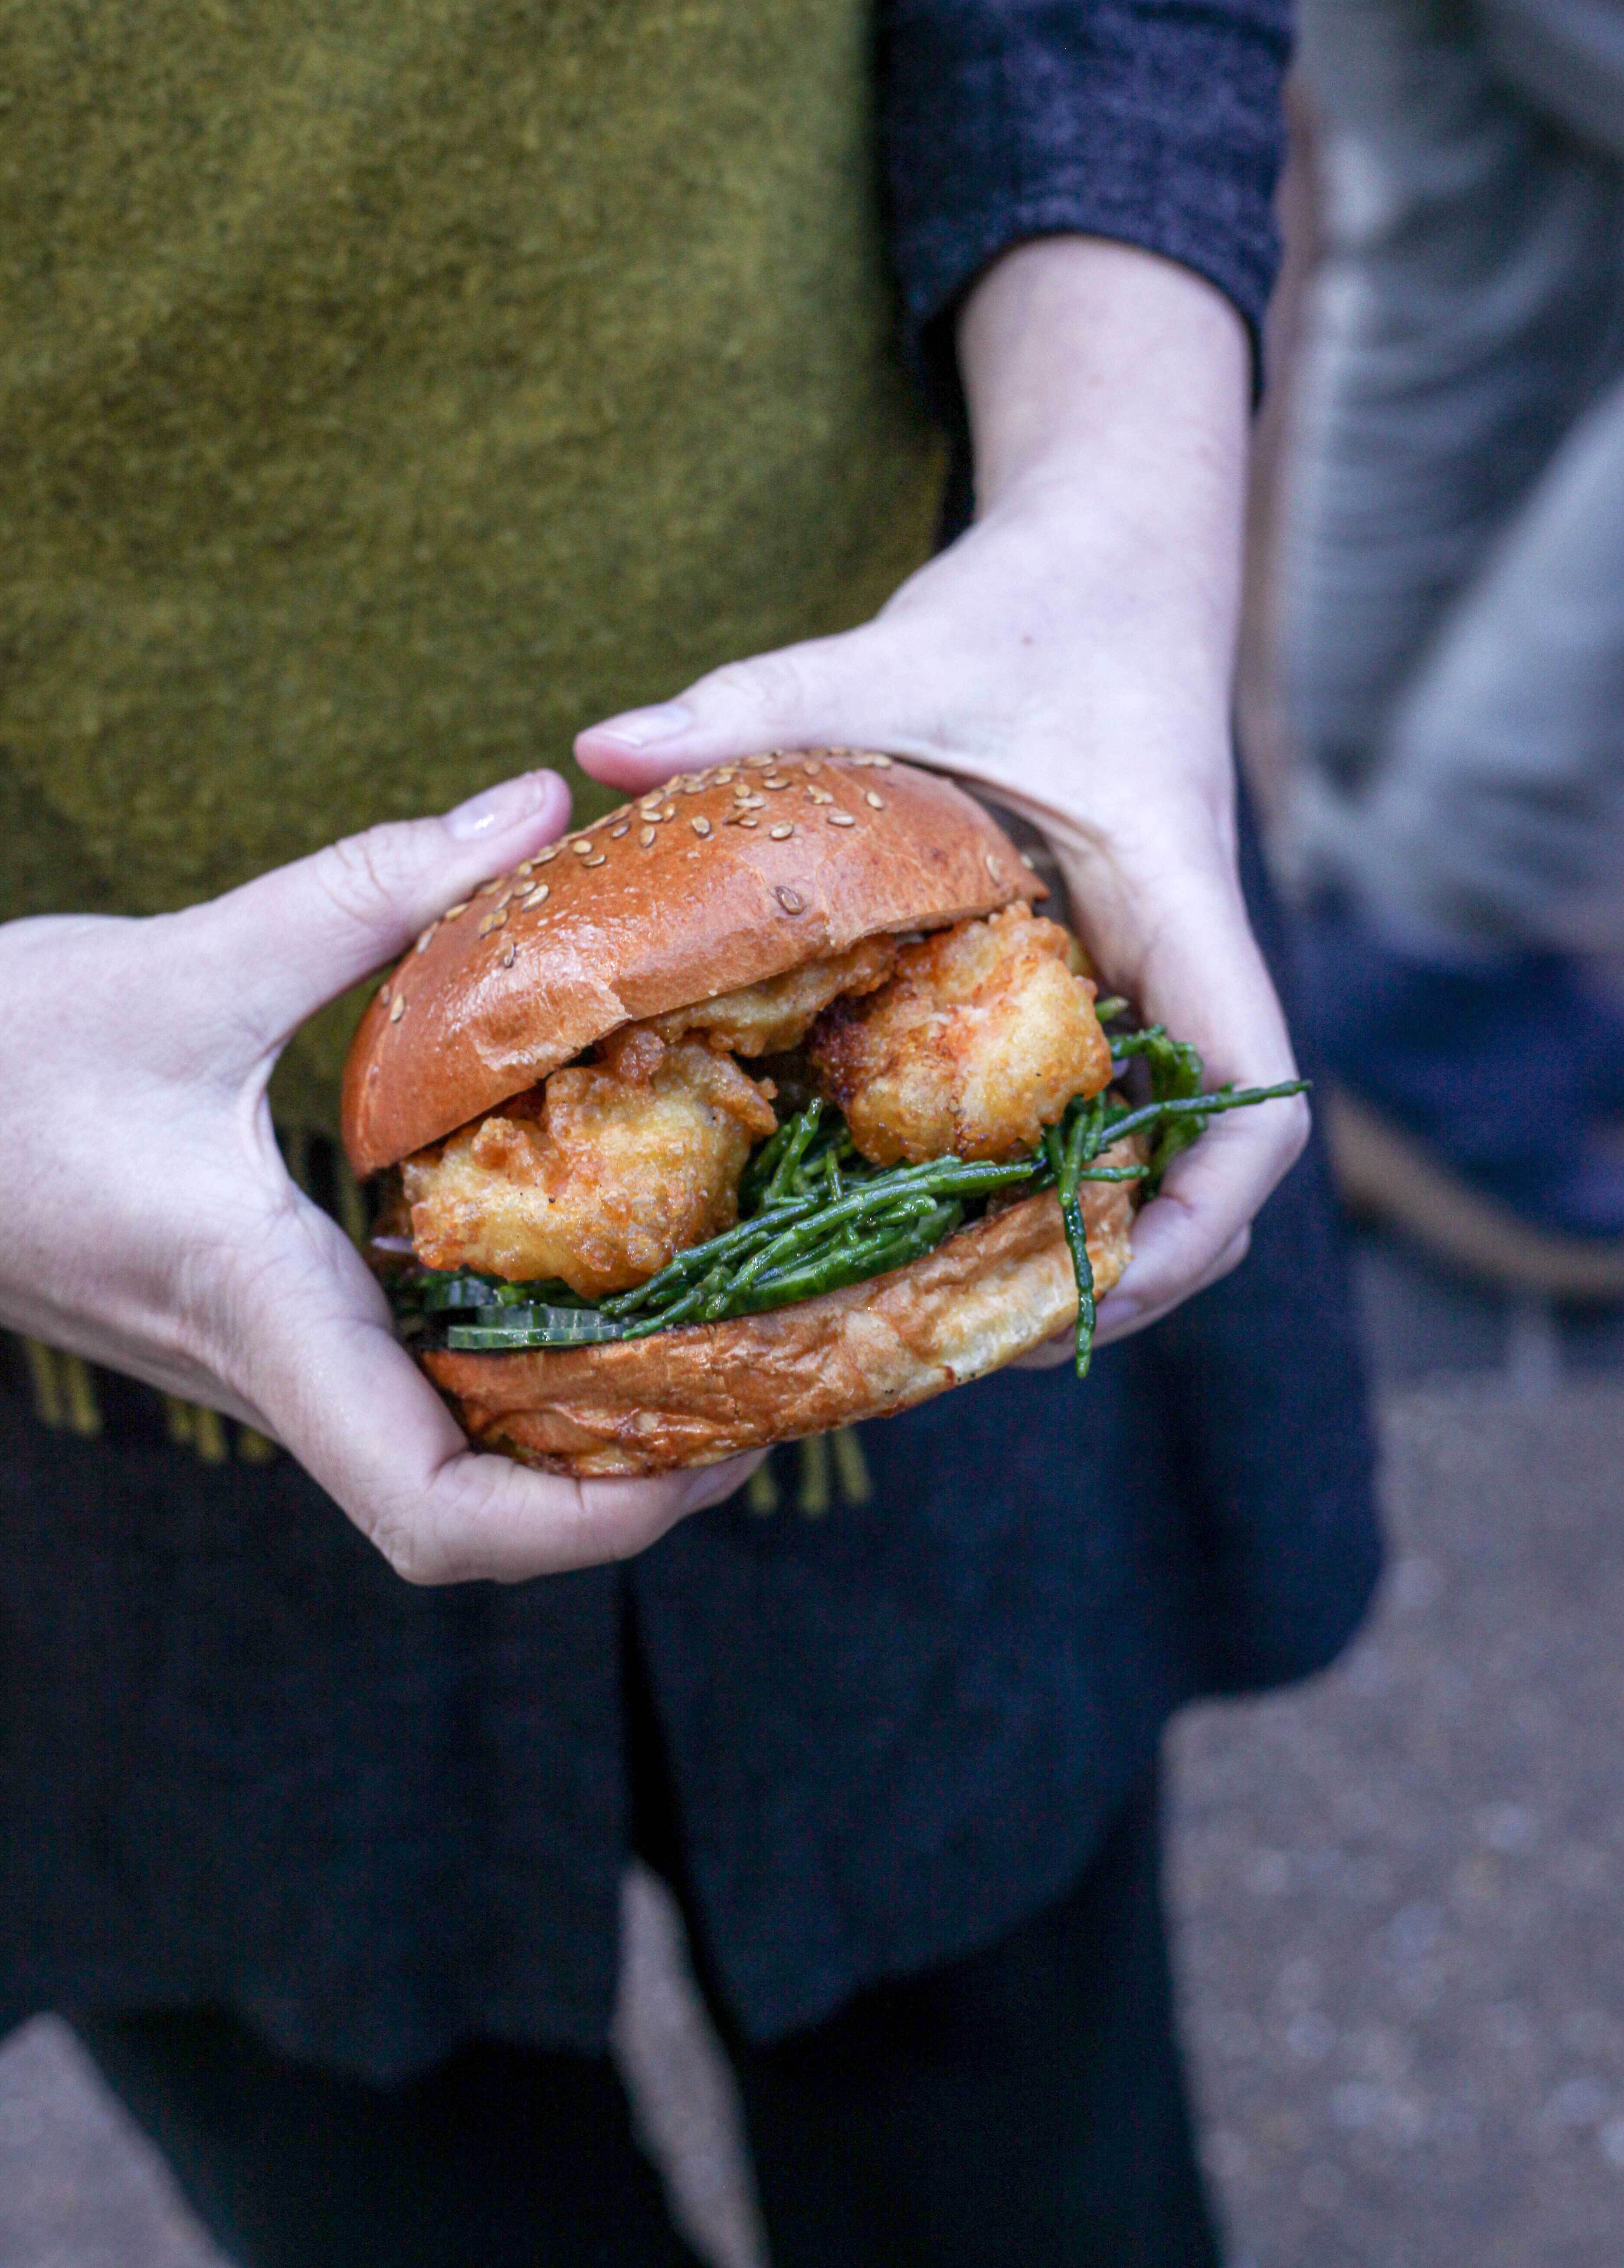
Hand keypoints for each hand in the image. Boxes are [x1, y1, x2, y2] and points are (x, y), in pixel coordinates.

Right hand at [0, 771, 761, 1582]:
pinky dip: (516, 1373)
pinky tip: (592, 1287)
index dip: (588, 1525)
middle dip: (626, 1491)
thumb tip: (532, 803)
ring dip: (581, 1439)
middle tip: (766, 1390)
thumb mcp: (185, 961)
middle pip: (472, 1515)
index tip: (714, 1460)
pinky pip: (411, 1390)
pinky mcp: (267, 1315)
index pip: (436, 1508)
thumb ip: (366, 889)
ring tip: (717, 1343)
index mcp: (262, 1313)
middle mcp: (276, 1367)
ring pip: (447, 1465)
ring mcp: (271, 1355)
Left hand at [578, 237, 1308, 1346]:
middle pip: (1203, 1169)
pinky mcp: (1096, 985)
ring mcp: (1142, 986)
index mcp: (1173, 902)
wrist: (1109, 571)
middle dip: (1115, 1267)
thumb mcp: (894, 655)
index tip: (1097, 1275)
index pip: (1253, 1090)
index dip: (1194, 1211)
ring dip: (1073, 1240)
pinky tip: (921, 1212)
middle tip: (974, 1338)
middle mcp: (1176, 965)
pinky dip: (1033, 1176)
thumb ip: (756, 704)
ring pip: (1150, 1156)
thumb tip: (591, 754)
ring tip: (940, 1311)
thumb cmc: (1029, 614)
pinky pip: (1090, 1108)